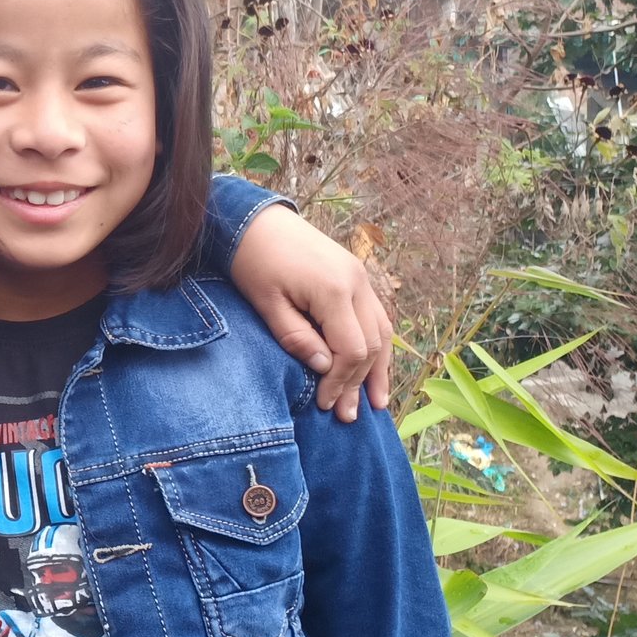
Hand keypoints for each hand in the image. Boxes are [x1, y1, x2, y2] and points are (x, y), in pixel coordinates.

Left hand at [227, 204, 394, 422]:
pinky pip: (376, 316)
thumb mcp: (267, 305)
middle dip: (360, 383)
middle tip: (347, 416)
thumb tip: (325, 369)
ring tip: (376, 403)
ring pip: (382, 331)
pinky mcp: (356, 275)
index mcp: (333, 290)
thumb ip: (297, 338)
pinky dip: (377, 345)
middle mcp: (357, 282)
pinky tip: (374, 368)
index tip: (324, 404)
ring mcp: (361, 276)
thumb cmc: (253, 262)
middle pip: (373, 344)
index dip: (341, 382)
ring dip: (379, 368)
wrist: (255, 220)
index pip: (352, 350)